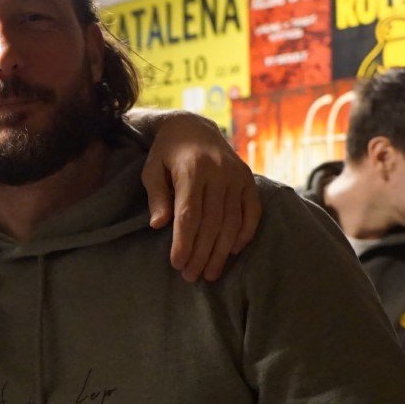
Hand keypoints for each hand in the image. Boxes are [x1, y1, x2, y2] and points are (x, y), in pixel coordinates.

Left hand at [138, 110, 260, 281]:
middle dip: (201, 253)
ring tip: (210, 273)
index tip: (177, 264)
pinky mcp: (248, 180)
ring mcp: (237, 176)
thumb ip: (157, 196)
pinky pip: (252, 211)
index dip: (184, 242)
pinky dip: (246, 233)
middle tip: (192, 277)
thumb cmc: (167, 153)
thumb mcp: (152, 169)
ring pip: (232, 221)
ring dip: (222, 251)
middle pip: (212, 223)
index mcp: (192, 170)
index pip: (189, 214)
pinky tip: (234, 252)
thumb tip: (158, 225)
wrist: (194, 127)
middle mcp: (218, 173)